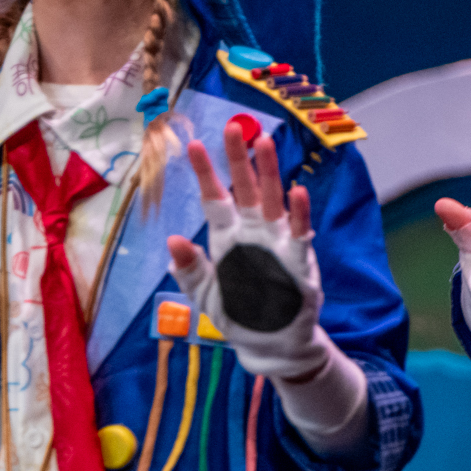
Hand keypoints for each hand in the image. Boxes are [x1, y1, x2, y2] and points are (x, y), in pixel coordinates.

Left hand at [166, 119, 329, 381]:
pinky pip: (298, 232)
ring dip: (268, 173)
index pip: (215, 198)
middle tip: (233, 127)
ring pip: (271, 200)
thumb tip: (171, 242)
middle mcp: (252, 232)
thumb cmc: (238, 313)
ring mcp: (277, 242)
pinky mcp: (298, 260)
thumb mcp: (203, 294)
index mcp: (227, 237)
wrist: (270, 343)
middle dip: (239, 159)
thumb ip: (188, 269)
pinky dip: (297, 213)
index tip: (192, 146)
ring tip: (263, 144)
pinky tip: (296, 191)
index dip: (205, 173)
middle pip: (245, 188)